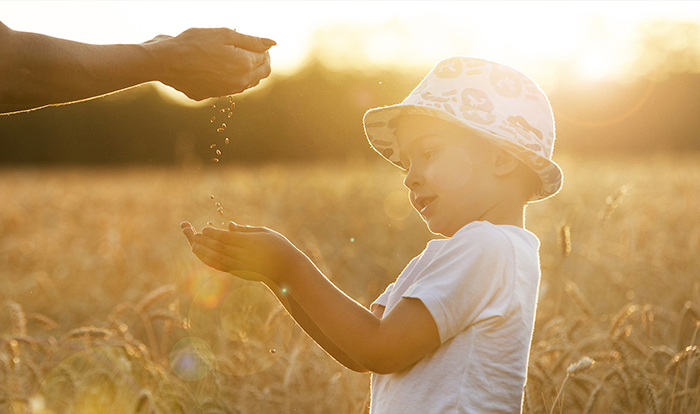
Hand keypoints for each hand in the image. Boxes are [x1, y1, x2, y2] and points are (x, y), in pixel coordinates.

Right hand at [144, 27, 274, 99]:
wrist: (167, 62)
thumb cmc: (195, 43)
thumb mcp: (225, 35)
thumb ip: (251, 40)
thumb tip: (272, 44)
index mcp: (245, 66)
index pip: (265, 60)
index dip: (263, 50)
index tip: (253, 43)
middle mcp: (239, 83)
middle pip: (261, 75)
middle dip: (260, 62)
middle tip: (249, 50)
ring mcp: (226, 91)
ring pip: (247, 83)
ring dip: (247, 71)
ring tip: (234, 57)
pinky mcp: (213, 96)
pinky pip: (230, 88)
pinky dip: (230, 78)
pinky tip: (219, 68)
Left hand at [180, 221, 305, 285]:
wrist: (287, 269)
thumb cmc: (278, 246)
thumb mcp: (264, 233)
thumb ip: (246, 230)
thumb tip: (229, 226)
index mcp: (251, 243)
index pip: (227, 238)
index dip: (213, 234)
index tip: (204, 230)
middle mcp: (245, 255)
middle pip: (220, 248)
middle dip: (204, 241)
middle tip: (192, 234)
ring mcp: (242, 266)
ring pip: (218, 259)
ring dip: (204, 252)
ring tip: (193, 246)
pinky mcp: (240, 273)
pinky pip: (222, 267)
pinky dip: (210, 261)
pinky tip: (203, 256)